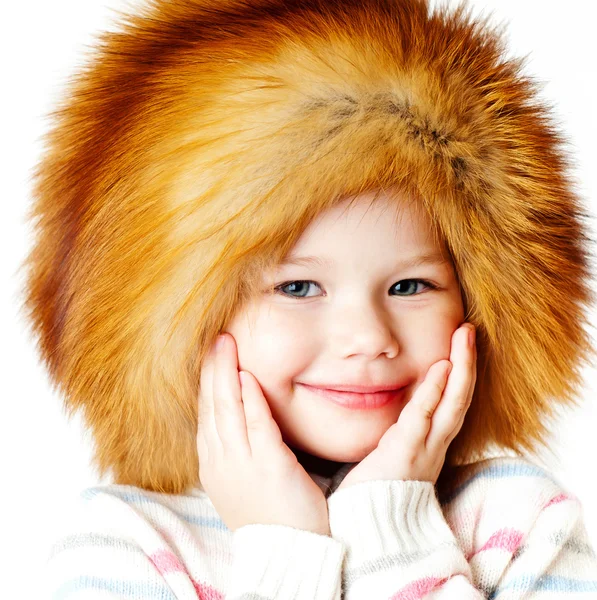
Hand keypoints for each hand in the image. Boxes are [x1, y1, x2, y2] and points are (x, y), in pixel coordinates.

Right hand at [197, 332, 330, 534]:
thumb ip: (238, 446)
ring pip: (227, 410)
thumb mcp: (243, 478)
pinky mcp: (268, 468)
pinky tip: (248, 376)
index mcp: (214, 464)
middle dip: (211, 368)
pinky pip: (256, 426)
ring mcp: (241, 465)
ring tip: (226, 343)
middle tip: (216, 338)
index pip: (206, 413)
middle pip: (211, 405)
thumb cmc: (271, 514)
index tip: (210, 355)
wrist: (289, 553)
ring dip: (225, 373)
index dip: (207, 381)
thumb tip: (242, 410)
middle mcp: (221, 461)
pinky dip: (250, 399)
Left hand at [336, 323, 476, 490]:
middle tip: (468, 330)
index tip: (457, 346)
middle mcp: (434, 445)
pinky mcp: (405, 453)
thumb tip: (392, 411)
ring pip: (451, 403)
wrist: (370, 530)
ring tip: (463, 335)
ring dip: (460, 367)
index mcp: (430, 444)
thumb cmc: (376, 493)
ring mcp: (424, 449)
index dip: (458, 374)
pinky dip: (433, 391)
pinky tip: (440, 367)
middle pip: (459, 398)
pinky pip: (423, 417)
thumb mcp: (391, 455)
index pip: (450, 403)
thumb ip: (398, 433)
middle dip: (468, 363)